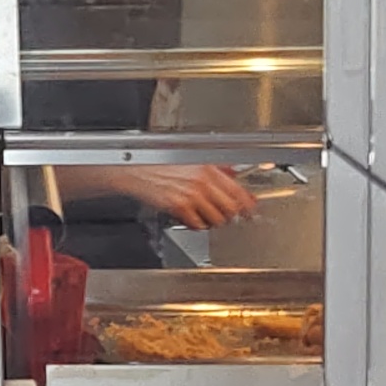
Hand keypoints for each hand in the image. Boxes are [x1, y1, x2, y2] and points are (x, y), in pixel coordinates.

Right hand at [117, 164, 257, 228]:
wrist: (135, 170)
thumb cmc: (159, 164)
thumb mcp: (192, 160)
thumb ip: (216, 167)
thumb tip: (235, 175)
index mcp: (208, 169)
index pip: (238, 191)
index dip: (248, 204)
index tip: (250, 211)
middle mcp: (202, 182)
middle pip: (231, 208)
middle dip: (230, 215)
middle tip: (224, 215)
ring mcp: (191, 195)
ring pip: (217, 219)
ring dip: (213, 221)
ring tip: (205, 216)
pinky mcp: (179, 207)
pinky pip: (198, 224)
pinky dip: (197, 225)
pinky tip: (191, 218)